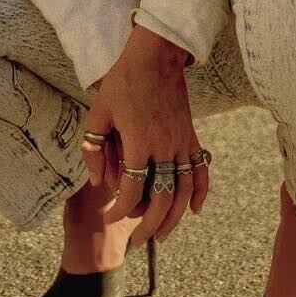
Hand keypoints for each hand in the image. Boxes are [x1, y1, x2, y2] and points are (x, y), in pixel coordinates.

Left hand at [82, 26, 207, 246]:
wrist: (155, 55)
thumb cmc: (123, 81)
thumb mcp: (99, 112)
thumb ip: (94, 148)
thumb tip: (98, 181)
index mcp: (139, 141)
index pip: (131, 188)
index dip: (121, 208)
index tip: (113, 216)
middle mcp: (164, 146)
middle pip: (161, 198)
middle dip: (149, 225)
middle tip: (138, 241)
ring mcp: (181, 142)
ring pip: (184, 191)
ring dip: (175, 217)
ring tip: (163, 235)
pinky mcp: (191, 136)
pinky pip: (201, 169)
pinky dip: (201, 192)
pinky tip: (194, 210)